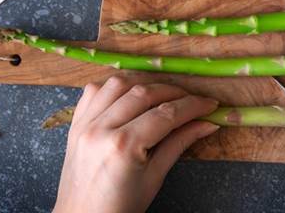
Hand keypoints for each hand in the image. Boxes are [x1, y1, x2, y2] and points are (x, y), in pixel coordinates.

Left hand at [53, 77, 219, 212]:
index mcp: (123, 147)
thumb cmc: (120, 207)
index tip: (210, 104)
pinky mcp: (75, 123)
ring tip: (164, 94)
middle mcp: (101, 128)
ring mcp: (84, 123)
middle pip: (144, 93)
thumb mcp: (154, 178)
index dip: (192, 106)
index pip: (166, 114)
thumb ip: (179, 144)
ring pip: (118, 83)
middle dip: (173, 92)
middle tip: (192, 100)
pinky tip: (130, 95)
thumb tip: (207, 124)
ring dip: (144, 83)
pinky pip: (94, 91)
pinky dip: (115, 87)